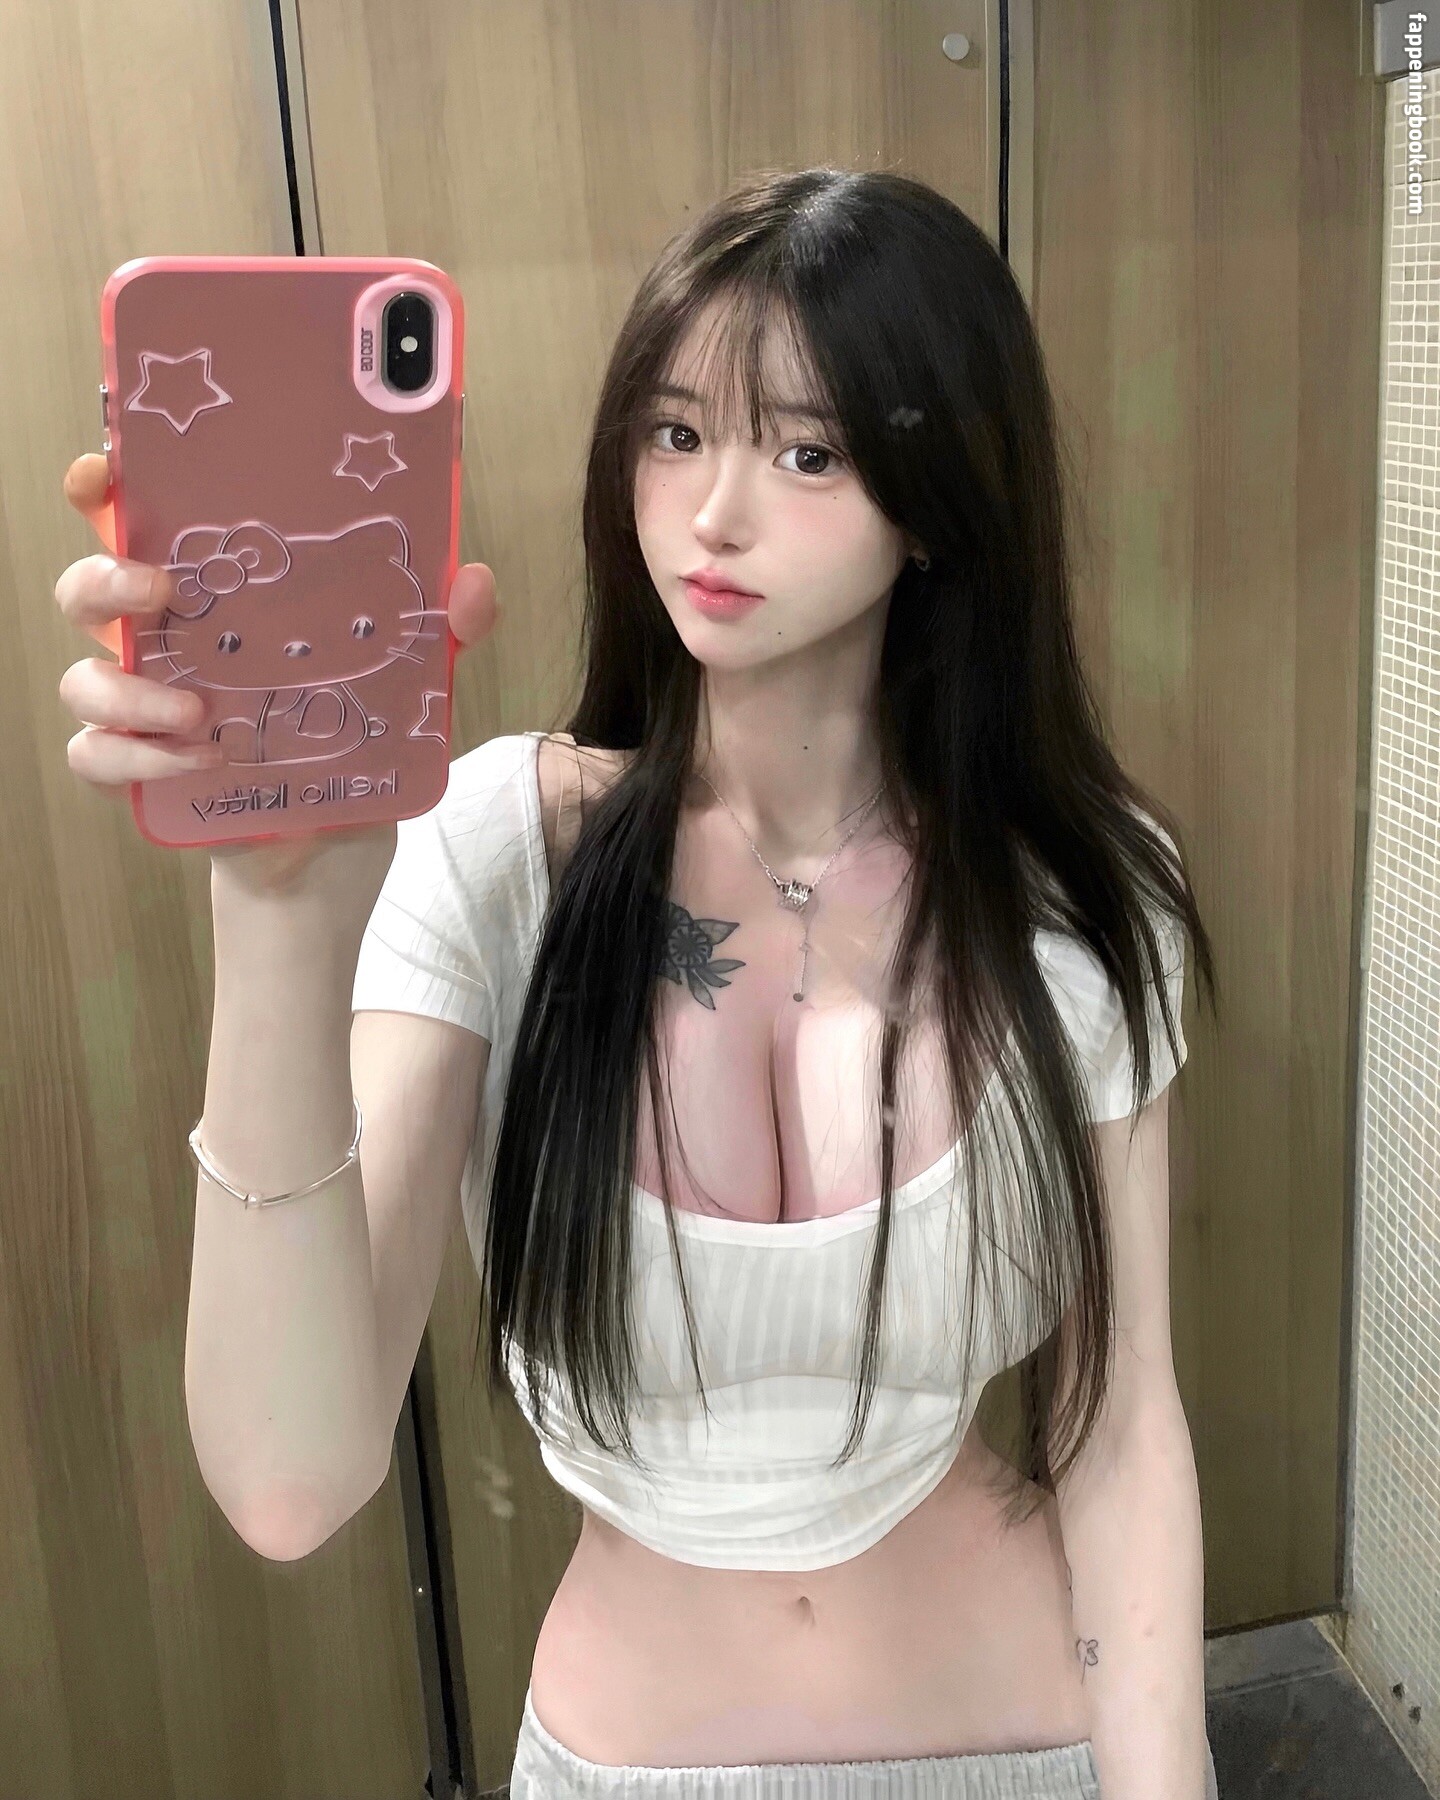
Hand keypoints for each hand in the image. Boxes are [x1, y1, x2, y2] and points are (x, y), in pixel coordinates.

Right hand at [54, 450, 499, 909]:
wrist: (336, 853)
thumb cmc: (356, 743)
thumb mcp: (411, 682)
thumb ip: (444, 629)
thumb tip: (472, 580)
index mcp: (220, 604)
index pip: (140, 531)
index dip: (105, 496)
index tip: (103, 478)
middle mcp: (170, 647)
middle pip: (87, 592)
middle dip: (104, 579)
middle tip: (162, 594)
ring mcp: (149, 710)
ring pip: (84, 680)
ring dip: (128, 692)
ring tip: (199, 716)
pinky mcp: (145, 775)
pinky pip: (95, 756)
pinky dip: (134, 757)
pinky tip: (196, 762)